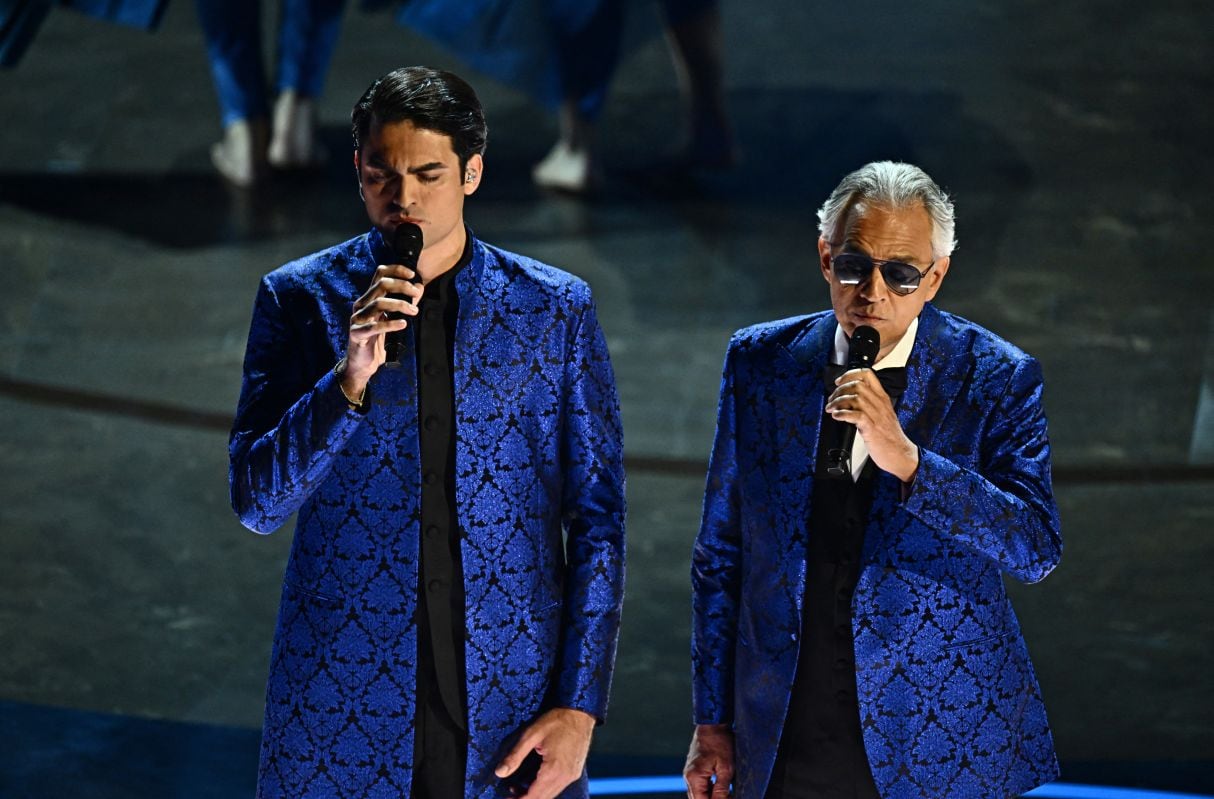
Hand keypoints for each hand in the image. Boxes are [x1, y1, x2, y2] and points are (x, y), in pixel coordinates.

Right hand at [340, 264, 423, 395]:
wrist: (362, 364)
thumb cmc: (377, 340)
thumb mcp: (392, 319)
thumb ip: (404, 303)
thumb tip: (419, 287)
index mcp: (369, 298)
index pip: (380, 274)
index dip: (396, 270)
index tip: (412, 274)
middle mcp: (362, 305)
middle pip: (381, 284)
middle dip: (402, 286)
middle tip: (416, 294)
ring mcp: (357, 319)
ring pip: (378, 303)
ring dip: (400, 305)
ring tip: (414, 311)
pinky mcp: (357, 334)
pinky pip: (374, 327)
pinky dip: (390, 324)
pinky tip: (403, 324)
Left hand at [495, 707, 595, 798]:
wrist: (580, 712)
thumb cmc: (556, 720)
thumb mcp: (531, 734)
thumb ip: (515, 755)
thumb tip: (499, 772)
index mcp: (554, 770)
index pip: (533, 796)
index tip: (505, 797)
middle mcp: (565, 777)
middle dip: (525, 798)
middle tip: (509, 793)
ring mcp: (572, 775)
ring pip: (551, 795)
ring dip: (535, 795)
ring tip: (517, 788)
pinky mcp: (574, 772)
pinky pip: (558, 787)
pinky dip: (545, 789)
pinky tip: (534, 781)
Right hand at [683, 723, 733, 798]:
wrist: (712, 724)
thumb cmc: (720, 742)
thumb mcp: (726, 767)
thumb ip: (722, 788)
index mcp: (694, 777)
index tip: (729, 798)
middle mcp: (688, 776)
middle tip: (729, 796)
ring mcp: (689, 772)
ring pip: (698, 793)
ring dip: (711, 795)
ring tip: (727, 793)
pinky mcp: (694, 768)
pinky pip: (699, 785)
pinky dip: (709, 789)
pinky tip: (720, 786)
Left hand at [826, 368, 918, 481]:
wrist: (901, 454)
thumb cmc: (889, 436)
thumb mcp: (882, 414)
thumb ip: (869, 403)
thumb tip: (848, 397)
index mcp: (882, 398)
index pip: (867, 374)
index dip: (849, 375)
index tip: (838, 382)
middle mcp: (880, 404)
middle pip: (857, 385)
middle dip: (839, 390)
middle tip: (831, 400)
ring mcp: (877, 416)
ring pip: (855, 398)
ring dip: (837, 402)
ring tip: (831, 409)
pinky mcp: (872, 428)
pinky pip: (855, 415)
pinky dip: (842, 413)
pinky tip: (836, 416)